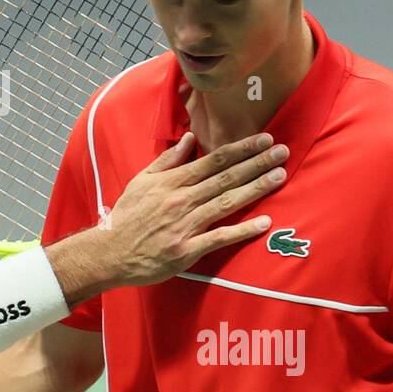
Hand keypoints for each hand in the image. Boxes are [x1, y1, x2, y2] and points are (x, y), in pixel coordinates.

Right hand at [85, 131, 288, 287]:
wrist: (110, 252)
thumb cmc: (127, 216)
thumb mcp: (141, 181)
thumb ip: (168, 160)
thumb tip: (190, 139)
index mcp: (172, 182)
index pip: (213, 161)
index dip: (241, 149)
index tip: (264, 139)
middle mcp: (181, 200)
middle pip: (225, 178)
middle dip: (256, 163)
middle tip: (282, 152)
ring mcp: (185, 225)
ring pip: (226, 203)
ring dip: (255, 189)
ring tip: (279, 176)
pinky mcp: (187, 250)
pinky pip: (219, 238)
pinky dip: (242, 230)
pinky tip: (264, 222)